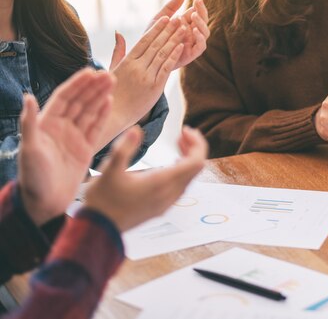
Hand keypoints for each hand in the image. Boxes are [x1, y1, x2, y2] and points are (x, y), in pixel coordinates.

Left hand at [18, 69, 113, 225]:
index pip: (64, 97)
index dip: (77, 84)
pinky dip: (103, 115)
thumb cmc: (33, 178)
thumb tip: (27, 96)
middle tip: (108, 74)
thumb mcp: (30, 149)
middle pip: (80, 101)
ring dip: (100, 96)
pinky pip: (96, 128)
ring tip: (112, 82)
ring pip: (89, 112)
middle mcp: (61, 128)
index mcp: (46, 124)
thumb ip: (29, 122)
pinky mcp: (85, 149)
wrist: (45, 204)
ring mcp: (74, 138)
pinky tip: (110, 102)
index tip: (90, 71)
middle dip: (93, 87)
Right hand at [85, 126, 206, 231]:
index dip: (197, 143)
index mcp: (162, 182)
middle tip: (182, 134)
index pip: (196, 161)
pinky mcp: (162, 207)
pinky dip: (182, 170)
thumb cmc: (103, 201)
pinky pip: (182, 186)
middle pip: (196, 168)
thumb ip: (124, 148)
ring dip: (188, 159)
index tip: (185, 130)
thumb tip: (137, 130)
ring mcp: (167, 202)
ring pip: (190, 177)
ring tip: (178, 143)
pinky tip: (170, 164)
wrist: (99, 230)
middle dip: (194, 147)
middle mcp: (170, 193)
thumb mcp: (109, 170)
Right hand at [106, 15, 185, 137]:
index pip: (144, 40)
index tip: (165, 17)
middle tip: (180, 18)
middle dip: (169, 30)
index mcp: (127, 62)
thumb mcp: (112, 70)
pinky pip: (166, 68)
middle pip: (156, 44)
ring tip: (184, 28)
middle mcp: (137, 67)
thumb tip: (119, 33)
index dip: (156, 28)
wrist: (114, 115)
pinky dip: (174, 56)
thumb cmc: (112, 93)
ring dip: (175, 39)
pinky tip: (181, 46)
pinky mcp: (155, 88)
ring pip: (163, 54)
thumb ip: (118, 51)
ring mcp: (146, 77)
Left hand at [145, 0, 209, 68]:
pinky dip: (200, 38)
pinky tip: (194, 30)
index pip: (197, 11)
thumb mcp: (160, 18)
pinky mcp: (192, 54)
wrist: (146, 55)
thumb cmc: (152, 36)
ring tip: (193, 15)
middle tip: (197, 0)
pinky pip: (201, 46)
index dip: (198, 2)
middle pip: (203, 20)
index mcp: (186, 23)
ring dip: (201, 23)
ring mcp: (193, 43)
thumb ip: (171, 7)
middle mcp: (192, 33)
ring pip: (205, 32)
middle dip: (201, 9)